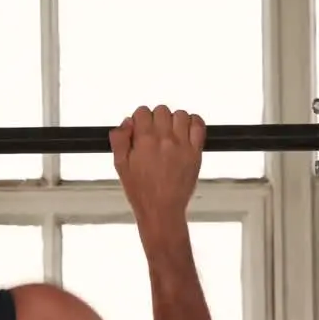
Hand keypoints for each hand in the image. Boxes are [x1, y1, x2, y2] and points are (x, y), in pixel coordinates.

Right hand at [109, 105, 204, 222]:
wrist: (161, 209)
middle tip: (154, 133)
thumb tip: (126, 123)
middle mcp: (164, 139)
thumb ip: (120, 140)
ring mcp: (182, 144)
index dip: (140, 119)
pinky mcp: (195, 152)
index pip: (142, 112)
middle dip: (156, 119)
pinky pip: (198, 125)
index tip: (140, 129)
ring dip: (174, 120)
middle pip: (161, 110)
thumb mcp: (120, 166)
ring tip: (170, 133)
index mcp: (144, 141)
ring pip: (180, 115)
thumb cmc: (141, 192)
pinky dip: (193, 122)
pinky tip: (186, 130)